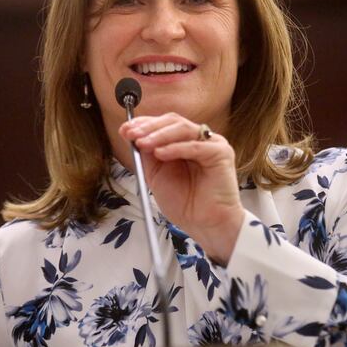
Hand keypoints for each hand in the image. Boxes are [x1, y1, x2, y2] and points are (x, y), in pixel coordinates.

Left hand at [119, 113, 243, 264]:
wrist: (205, 225)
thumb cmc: (185, 204)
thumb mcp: (156, 175)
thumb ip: (147, 154)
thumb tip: (131, 133)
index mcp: (183, 142)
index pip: (164, 124)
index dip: (144, 124)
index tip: (125, 130)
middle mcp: (198, 139)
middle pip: (173, 121)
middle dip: (149, 127)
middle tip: (132, 134)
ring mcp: (211, 144)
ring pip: (183, 129)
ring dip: (159, 135)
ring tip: (143, 144)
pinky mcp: (221, 153)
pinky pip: (196, 146)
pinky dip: (176, 148)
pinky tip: (161, 153)